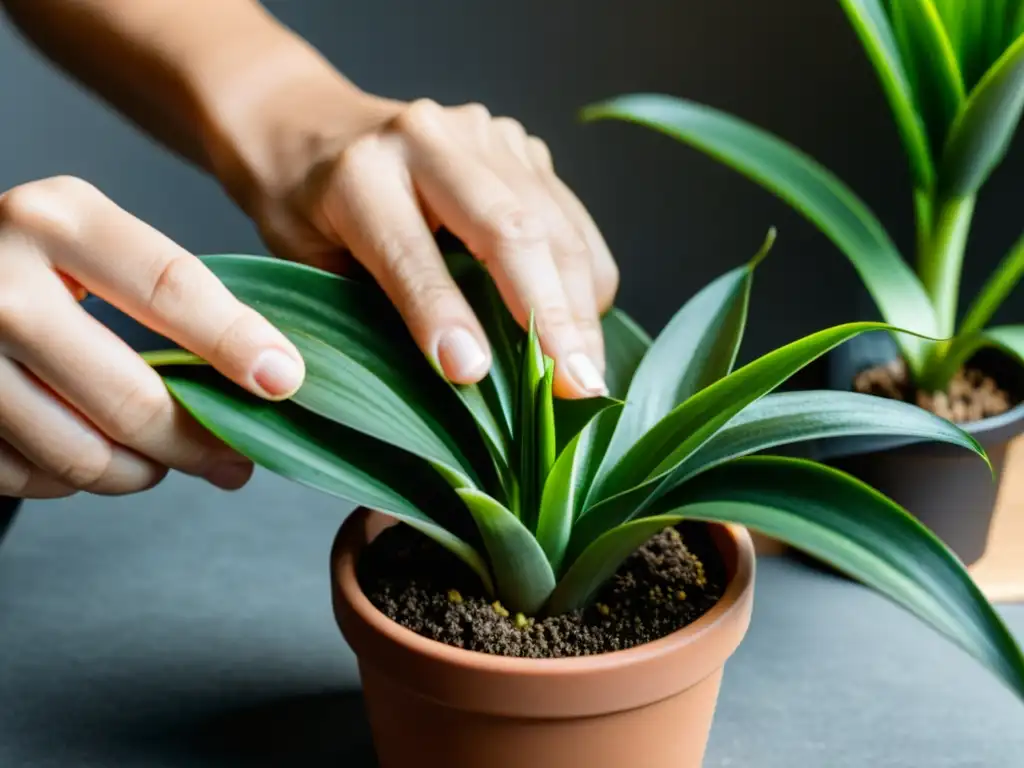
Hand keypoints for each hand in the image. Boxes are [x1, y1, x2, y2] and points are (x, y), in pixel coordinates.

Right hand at [0, 177, 304, 497]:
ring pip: (85, 456)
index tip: (282, 379)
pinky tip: (94, 448)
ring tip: (165, 456)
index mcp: (57, 221)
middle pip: (132, 398)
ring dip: (144, 470)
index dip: (234, 342)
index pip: (170, 289)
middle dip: (199, 442)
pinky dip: (78, 477)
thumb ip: (167, 294)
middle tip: (235, 457)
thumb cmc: (33, 263)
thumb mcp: (92, 241)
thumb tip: (267, 374)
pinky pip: (35, 479)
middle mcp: (0, 283)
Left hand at [218, 91, 618, 398]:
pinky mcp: (522, 147)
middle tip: (577, 385)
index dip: (443, 314)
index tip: (474, 374)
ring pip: (555, 226)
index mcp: (361, 172)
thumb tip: (454, 377)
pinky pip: (572, 220)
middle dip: (549, 315)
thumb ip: (371, 308)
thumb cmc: (305, 210)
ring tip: (590, 375)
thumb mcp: (309, 264)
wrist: (314, 128)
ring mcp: (485, 135)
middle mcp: (429, 138)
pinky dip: (585, 279)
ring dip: (579, 308)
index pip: (411, 252)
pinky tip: (583, 330)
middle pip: (509, 229)